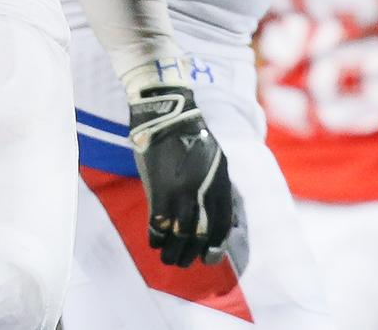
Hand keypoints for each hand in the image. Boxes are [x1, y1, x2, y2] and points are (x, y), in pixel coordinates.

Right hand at [127, 83, 239, 267]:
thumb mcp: (217, 162)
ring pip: (178, 236)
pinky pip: (157, 225)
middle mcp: (203, 194)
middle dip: (191, 255)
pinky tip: (154, 242)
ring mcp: (180, 194)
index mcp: (220, 187)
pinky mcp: (158, 191)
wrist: (166, 116)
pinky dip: (156, 237)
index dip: (215, 249)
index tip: (207, 259)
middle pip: (199, 236)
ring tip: (168, 259)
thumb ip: (219, 190)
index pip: (221, 228)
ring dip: (172, 252)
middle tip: (183, 262)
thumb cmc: (191, 136)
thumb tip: (223, 217)